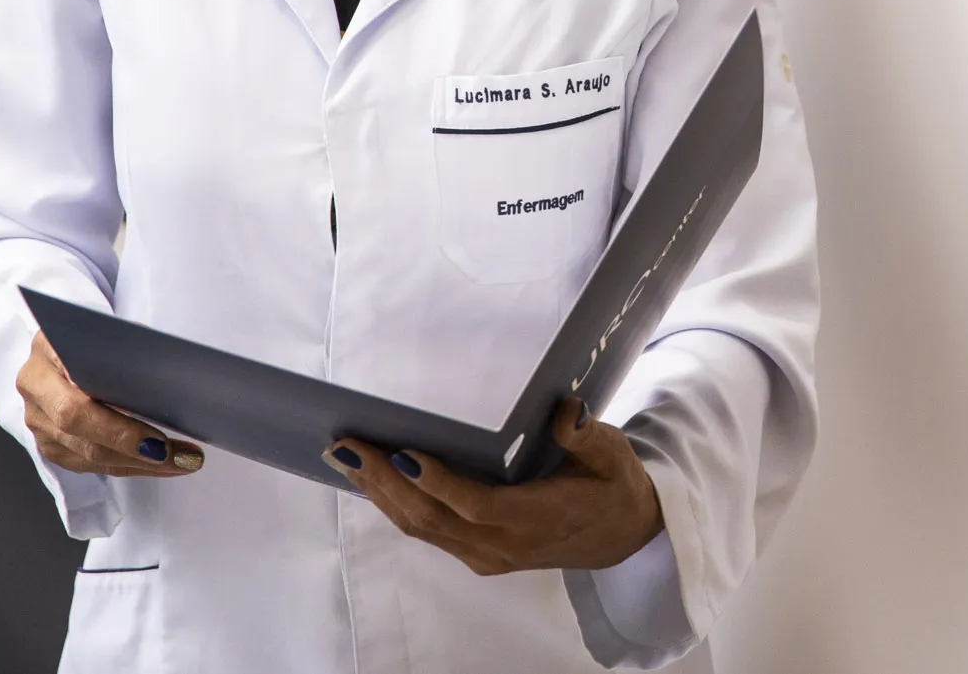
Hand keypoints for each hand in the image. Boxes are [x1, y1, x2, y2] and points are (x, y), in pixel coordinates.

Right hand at [17, 328, 203, 476]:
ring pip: (87, 455)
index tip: (158, 442)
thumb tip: (172, 380)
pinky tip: (162, 463)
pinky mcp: (49, 441)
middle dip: (133, 450)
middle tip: (180, 456)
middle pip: (80, 433)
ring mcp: (38, 419)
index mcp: (47, 350)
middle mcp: (35, 388)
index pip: (76, 404)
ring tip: (184, 461)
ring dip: (139, 464)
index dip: (117, 429)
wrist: (68, 340)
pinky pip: (89, 463)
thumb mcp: (113, 330)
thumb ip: (133, 350)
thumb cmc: (98, 333)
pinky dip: (129, 465)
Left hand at [325, 400, 662, 575]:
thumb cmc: (613, 486)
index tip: (403, 454)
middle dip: (385, 482)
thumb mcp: (612, 454)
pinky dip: (397, 505)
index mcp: (539, 518)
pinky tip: (374, 481)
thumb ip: (588, 435)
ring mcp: (488, 555)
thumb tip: (566, 412)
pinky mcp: (478, 554)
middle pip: (434, 518)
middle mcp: (505, 544)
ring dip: (381, 494)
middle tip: (347, 447)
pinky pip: (430, 532)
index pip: (478, 504)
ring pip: (423, 529)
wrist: (621, 536)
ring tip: (346, 458)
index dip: (438, 483)